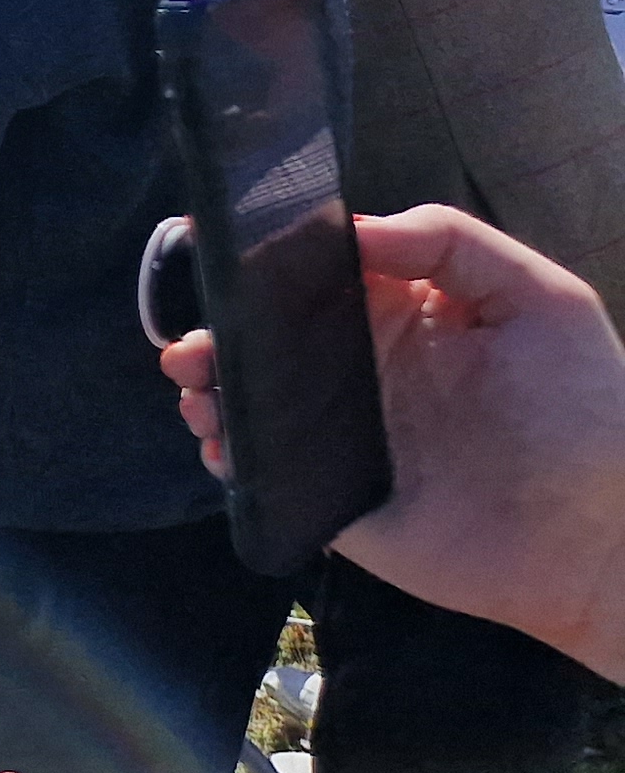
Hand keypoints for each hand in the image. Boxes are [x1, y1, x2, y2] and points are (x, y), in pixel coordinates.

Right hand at [163, 205, 624, 680]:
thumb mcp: (545, 302)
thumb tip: (355, 229)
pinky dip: (226, 454)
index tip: (214, 251)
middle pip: (265, 337)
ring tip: (194, 385)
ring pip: (251, 401)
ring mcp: (342, 437)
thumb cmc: (586, 415)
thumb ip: (455, 245)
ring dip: (208, 388)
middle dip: (215, 328)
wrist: (599, 543)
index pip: (316, 275)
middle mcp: (362, 370)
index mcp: (403, 315)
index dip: (262, 262)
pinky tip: (219, 440)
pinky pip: (262, 472)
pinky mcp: (330, 498)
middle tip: (188, 341)